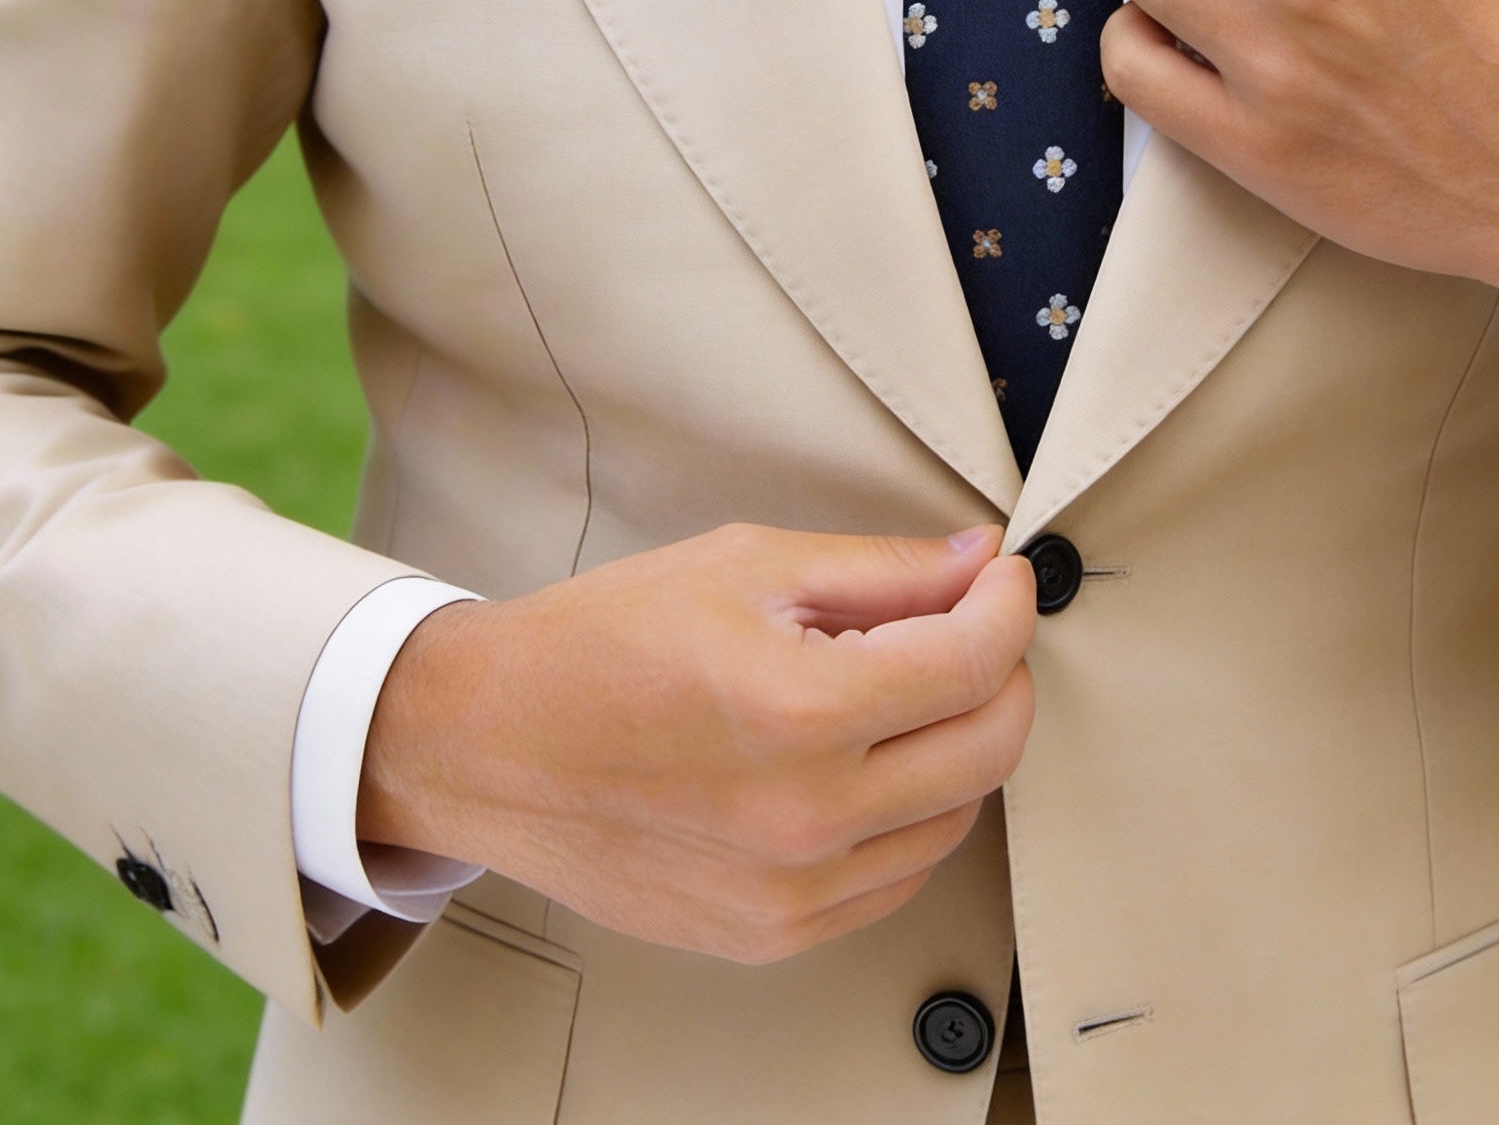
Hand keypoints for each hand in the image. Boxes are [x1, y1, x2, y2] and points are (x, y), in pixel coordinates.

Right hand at [357, 524, 1036, 963]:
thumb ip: (881, 568)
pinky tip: (868, 762)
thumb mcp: (746, 566)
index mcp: (803, 712)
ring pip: (957, 817)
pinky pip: (897, 878)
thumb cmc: (601, 644)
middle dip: (1002, 671)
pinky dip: (911, 814)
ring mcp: (792, 891)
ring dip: (959, 744)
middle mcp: (808, 818)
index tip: (1004, 578)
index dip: (1009, 604)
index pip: (975, 660)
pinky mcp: (772, 934)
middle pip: (991, 746)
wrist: (489, 744)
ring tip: (903, 690)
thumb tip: (977, 563)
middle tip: (972, 624)